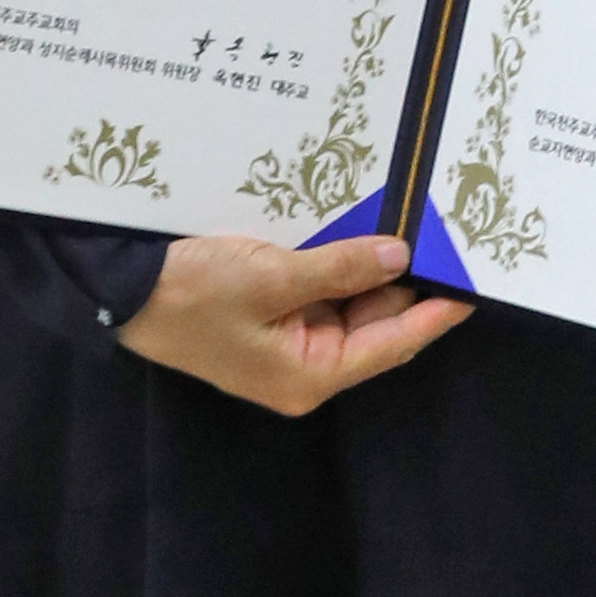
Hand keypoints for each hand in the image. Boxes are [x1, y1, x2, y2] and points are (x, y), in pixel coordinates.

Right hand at [118, 231, 469, 415]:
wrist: (118, 287)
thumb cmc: (191, 293)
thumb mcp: (270, 277)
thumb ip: (339, 269)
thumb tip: (399, 257)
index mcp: (309, 375)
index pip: (393, 344)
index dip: (436, 313)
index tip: (476, 285)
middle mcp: (305, 364)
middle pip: (376, 321)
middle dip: (405, 278)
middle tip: (445, 232)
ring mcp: (287, 339)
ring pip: (351, 300)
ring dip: (373, 264)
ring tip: (415, 221)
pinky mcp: (270, 313)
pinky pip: (321, 288)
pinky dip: (341, 260)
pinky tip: (362, 225)